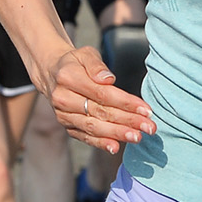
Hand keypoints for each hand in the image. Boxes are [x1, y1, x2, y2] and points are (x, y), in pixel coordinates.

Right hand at [41, 45, 155, 155]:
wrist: (52, 75)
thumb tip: (108, 79)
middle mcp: (63, 98)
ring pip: (93, 127)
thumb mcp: (85, 54)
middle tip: (149, 127)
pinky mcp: (67, 126)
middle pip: (100, 112)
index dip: (126, 103)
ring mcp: (63, 115)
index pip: (102, 94)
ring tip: (137, 137)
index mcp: (68, 78)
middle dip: (127, 121)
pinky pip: (85, 136)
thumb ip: (96, 65)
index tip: (146, 110)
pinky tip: (115, 147)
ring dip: (117, 134)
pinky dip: (100, 143)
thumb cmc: (75, 62)